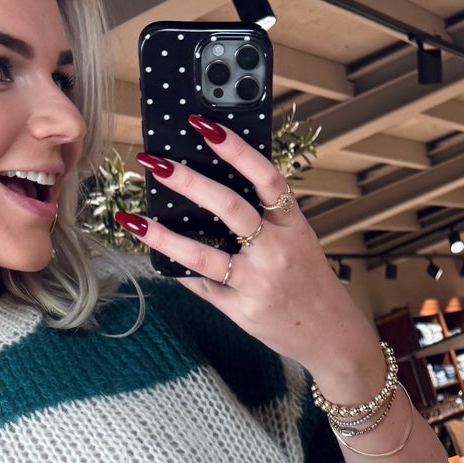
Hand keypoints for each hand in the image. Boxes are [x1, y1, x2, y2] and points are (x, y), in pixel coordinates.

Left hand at [121, 121, 385, 399]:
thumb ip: (266, 218)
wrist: (331, 336)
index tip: (205, 126)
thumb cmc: (308, 281)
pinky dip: (176, 269)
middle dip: (189, 182)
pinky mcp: (241, 310)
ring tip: (132, 220)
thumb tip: (214, 185)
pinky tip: (154, 255)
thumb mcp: (298, 241)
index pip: (266, 178)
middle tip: (155, 162)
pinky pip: (201, 286)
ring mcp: (257, 283)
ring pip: (203, 256)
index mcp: (293, 226)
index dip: (236, 149)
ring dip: (163, 236)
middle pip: (230, 208)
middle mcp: (276, 252)